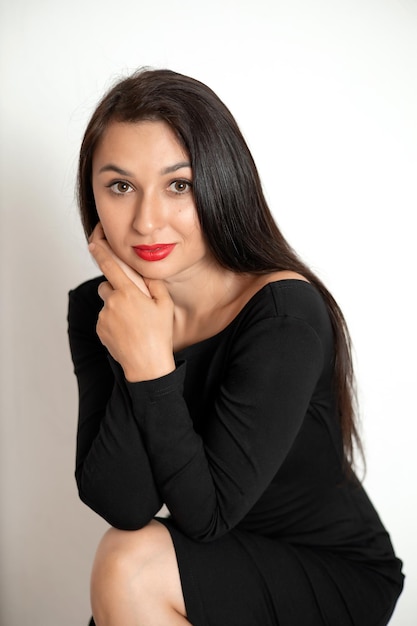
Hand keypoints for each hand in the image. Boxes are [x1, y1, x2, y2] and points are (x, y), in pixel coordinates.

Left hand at [88, 237, 175, 381]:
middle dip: (117, 290)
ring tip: (134, 323)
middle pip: (107, 286)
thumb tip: (144, 274)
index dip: (101, 252)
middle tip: (134, 304)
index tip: (93, 243)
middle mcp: (112, 302)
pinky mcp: (100, 329)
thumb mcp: (165, 305)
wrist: (147, 364)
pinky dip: (113, 322)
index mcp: (128, 293)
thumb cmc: (159, 334)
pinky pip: (105, 319)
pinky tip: (128, 332)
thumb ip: (154, 284)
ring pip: (107, 304)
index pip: (110, 266)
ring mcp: (104, 317)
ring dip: (116, 308)